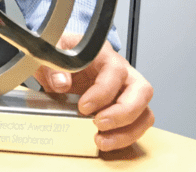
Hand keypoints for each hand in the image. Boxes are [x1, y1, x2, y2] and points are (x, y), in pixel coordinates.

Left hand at [33, 33, 153, 151]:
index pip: (115, 71)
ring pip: (144, 111)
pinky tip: (106, 141)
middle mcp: (123, 72)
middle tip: (99, 124)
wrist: (61, 64)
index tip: (83, 107)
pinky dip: (125, 137)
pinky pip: (138, 124)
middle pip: (142, 90)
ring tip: (102, 141)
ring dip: (127, 131)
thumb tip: (61, 83)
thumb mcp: (51, 56)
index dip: (102, 91)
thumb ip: (52, 67)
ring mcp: (128, 91)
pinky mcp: (127, 108)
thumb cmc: (62, 57)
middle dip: (123, 113)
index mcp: (104, 55)